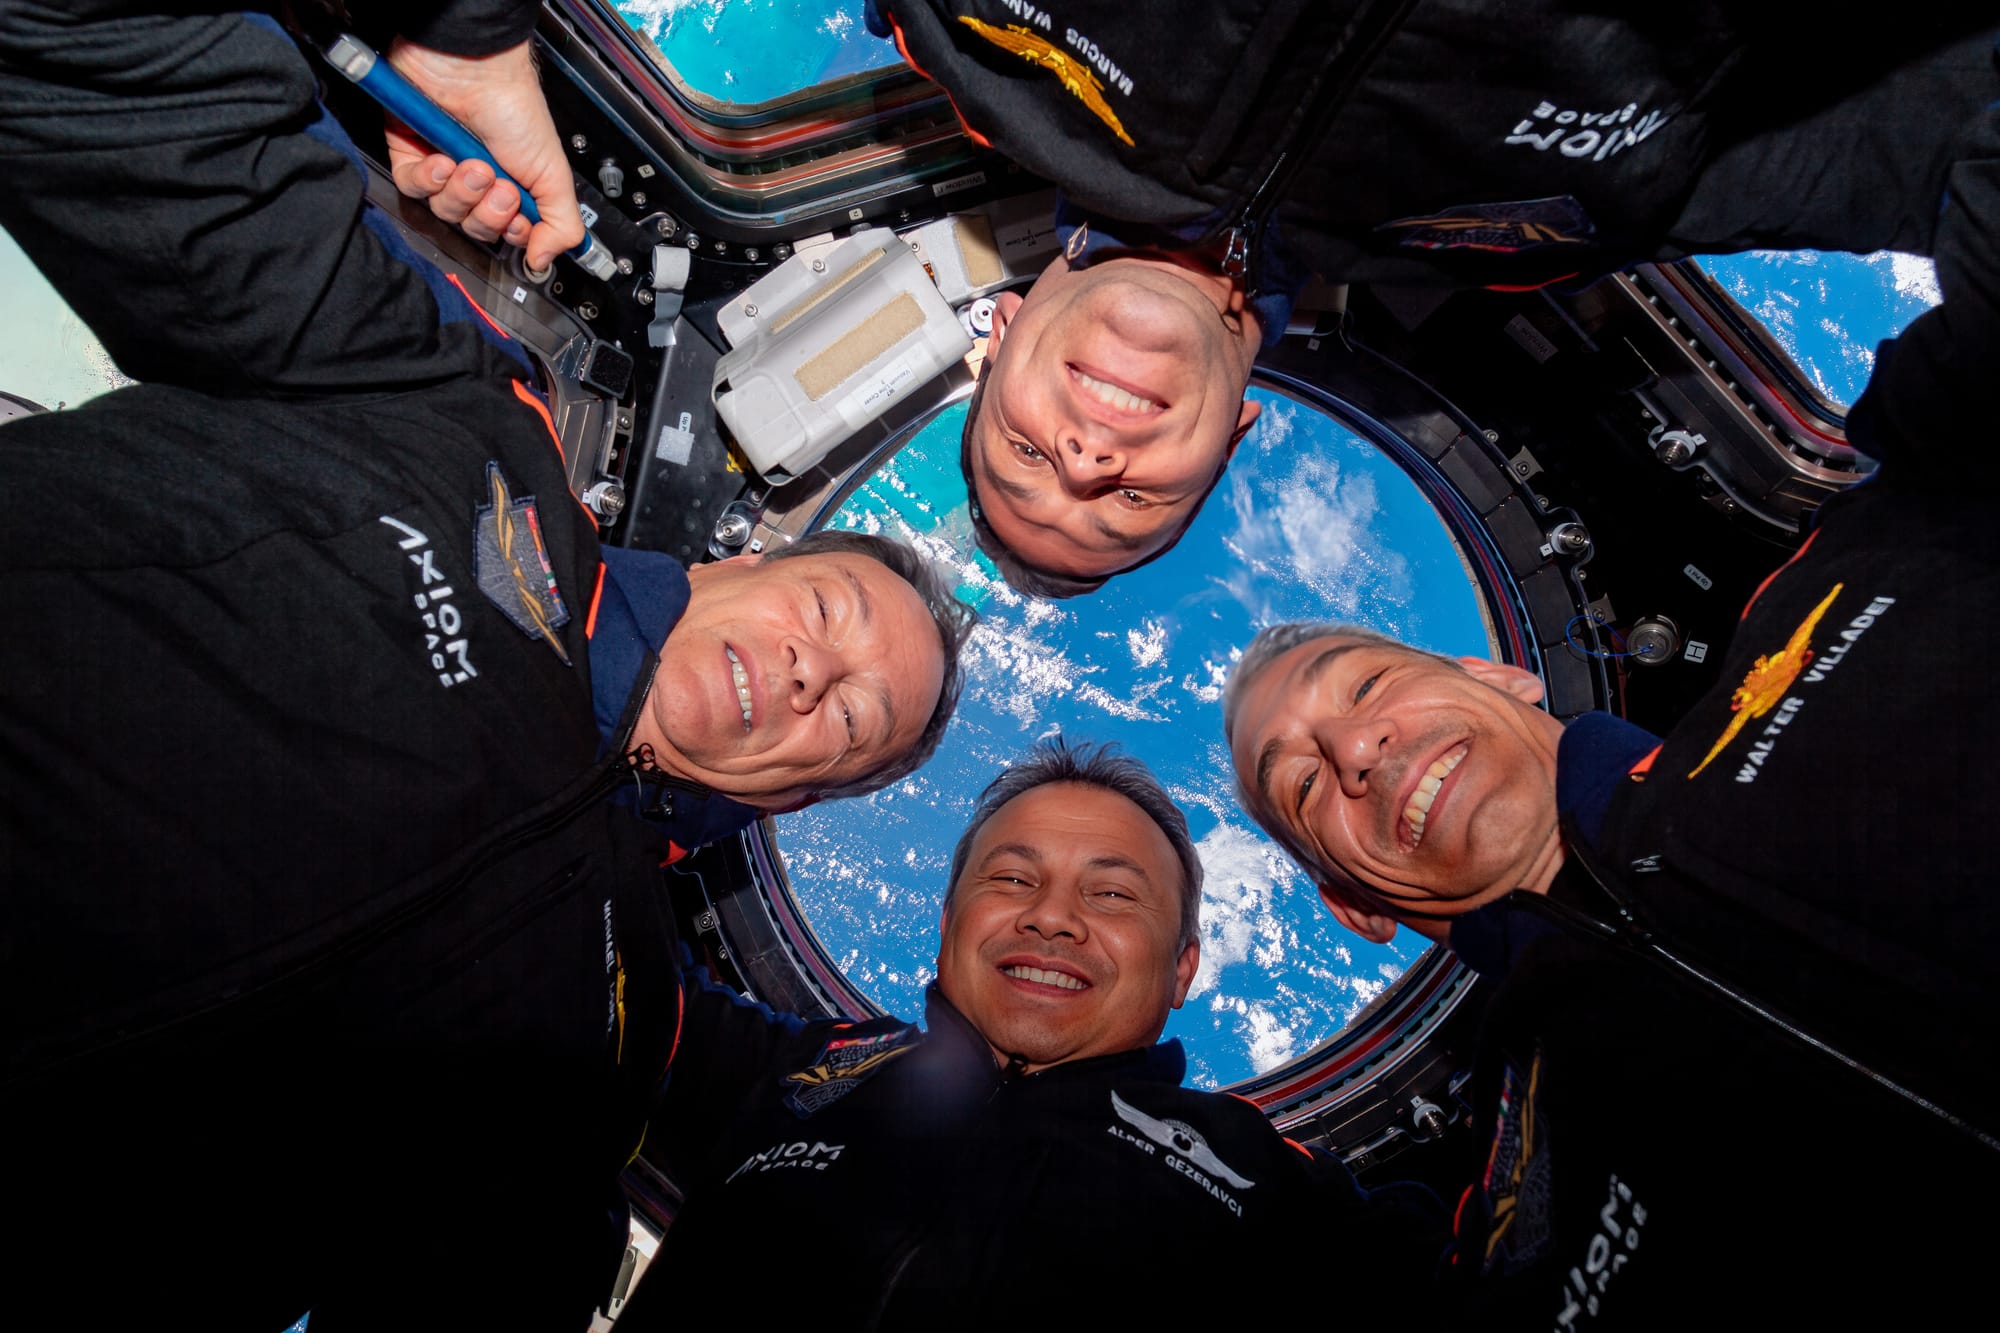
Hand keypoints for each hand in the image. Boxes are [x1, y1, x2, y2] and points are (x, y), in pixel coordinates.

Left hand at [382, 38, 584, 273]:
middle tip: (498, 186)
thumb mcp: (553, 174)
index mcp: (513, 186)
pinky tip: (441, 160)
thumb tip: (542, 262)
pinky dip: (428, 180)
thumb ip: (560, 224)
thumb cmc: (514, 108)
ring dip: (460, 192)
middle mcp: (478, 181)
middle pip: (474, 227)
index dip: (510, 232)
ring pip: (444, 211)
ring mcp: (445, 169)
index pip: (506, 234)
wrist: (473, 68)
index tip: (518, 216)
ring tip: (471, 164)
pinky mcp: (411, 155)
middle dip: (487, 211)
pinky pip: (413, 189)